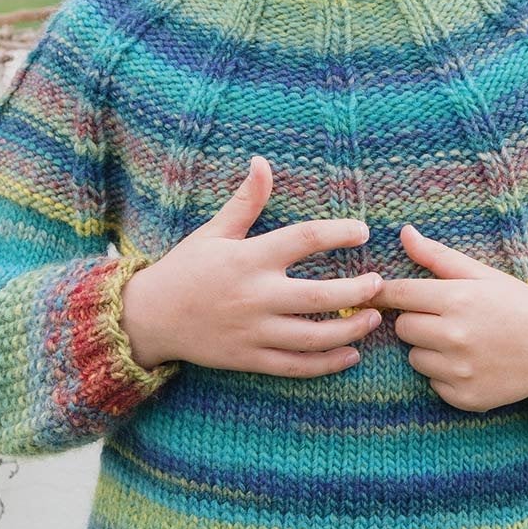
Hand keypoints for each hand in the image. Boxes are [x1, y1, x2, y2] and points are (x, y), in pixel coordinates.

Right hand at [119, 156, 383, 377]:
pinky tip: (350, 354)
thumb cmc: (186, 269)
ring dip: (350, 330)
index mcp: (249, 258)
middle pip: (319, 296)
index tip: (362, 231)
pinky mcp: (249, 359)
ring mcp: (253, 331)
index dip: (338, 233)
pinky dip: (327, 364)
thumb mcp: (214, 232)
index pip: (304, 239)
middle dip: (357, 291)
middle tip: (378, 284)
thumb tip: (262, 162)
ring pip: (313, 336)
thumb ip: (245, 202)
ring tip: (373, 319)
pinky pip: (295, 366)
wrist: (149, 318)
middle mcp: (254, 296)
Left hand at [365, 225, 527, 412]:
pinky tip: (470, 364)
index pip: (399, 294)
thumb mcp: (483, 275)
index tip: (380, 294)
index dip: (385, 293)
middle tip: (444, 318)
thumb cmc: (518, 305)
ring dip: (428, 349)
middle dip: (416, 320)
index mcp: (458, 299)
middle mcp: (455, 335)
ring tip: (461, 342)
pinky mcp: (465, 397)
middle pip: (402, 327)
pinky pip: (432, 382)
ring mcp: (460, 370)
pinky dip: (445, 374)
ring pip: (414, 357)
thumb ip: (439, 257)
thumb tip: (404, 233)